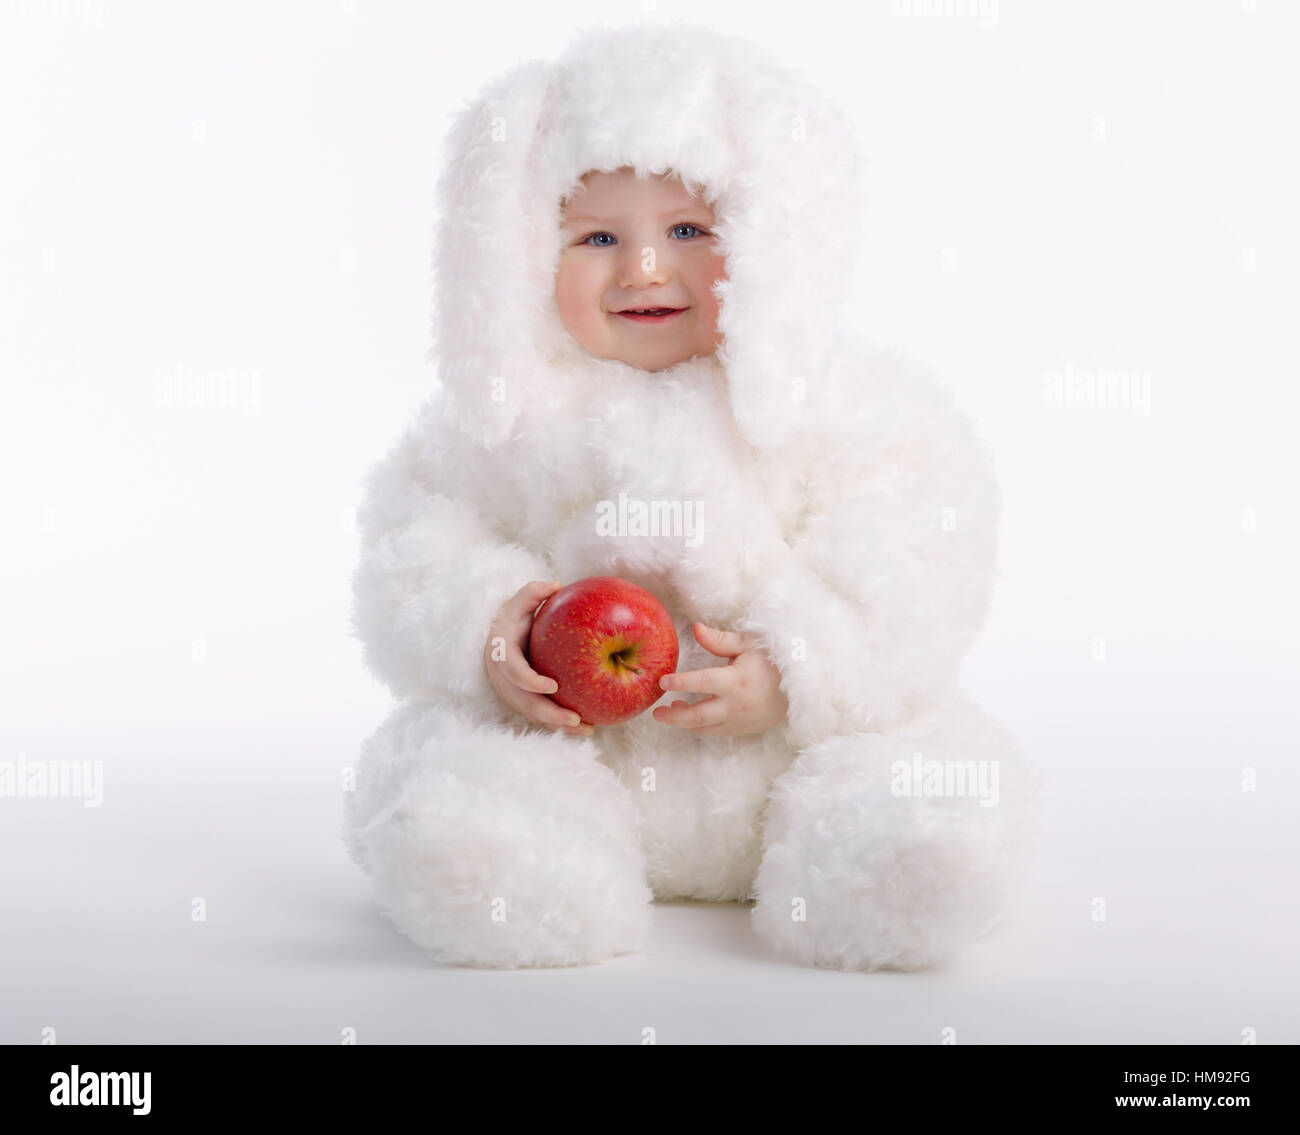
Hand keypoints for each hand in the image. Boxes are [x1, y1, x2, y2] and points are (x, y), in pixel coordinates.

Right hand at [483, 580, 594, 736]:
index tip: (553, 686)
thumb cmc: (514, 619)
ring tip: (588, 729)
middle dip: (550, 714)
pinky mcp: (523, 702)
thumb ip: (533, 592)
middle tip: (575, 719)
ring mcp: (512, 693)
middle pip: (524, 702)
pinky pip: (542, 716)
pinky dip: (561, 725)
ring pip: (534, 714)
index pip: (513, 671)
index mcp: (502, 653)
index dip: (530, 681)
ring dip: (559, 725)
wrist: (498, 639)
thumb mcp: (519, 602)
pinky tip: (587, 727)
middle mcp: (504, 679)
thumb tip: (556, 584)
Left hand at [652, 623, 788, 736]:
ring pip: (704, 728)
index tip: (662, 681)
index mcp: (736, 681)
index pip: (702, 682)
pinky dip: (699, 727)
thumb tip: (695, 628)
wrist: (801, 690)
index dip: (681, 682)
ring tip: (671, 710)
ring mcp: (739, 721)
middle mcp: (735, 705)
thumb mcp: (749, 644)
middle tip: (656, 711)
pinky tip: (691, 716)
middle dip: (673, 715)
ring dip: (684, 722)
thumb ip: (720, 640)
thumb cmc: (773, 662)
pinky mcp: (743, 730)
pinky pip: (715, 732)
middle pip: (697, 716)